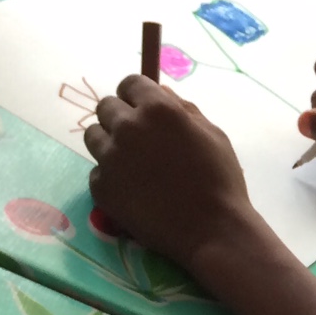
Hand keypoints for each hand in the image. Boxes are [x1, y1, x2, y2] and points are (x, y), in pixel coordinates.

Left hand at [84, 74, 257, 265]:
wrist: (213, 231)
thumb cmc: (221, 180)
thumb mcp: (213, 135)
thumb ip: (184, 109)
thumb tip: (162, 93)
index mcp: (158, 109)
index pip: (129, 83)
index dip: (136, 95)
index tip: (143, 108)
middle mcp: (127, 127)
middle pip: (106, 107)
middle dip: (121, 117)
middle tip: (140, 141)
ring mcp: (109, 158)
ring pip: (94, 136)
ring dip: (110, 144)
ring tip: (134, 166)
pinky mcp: (101, 187)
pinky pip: (97, 172)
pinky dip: (111, 178)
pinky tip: (135, 192)